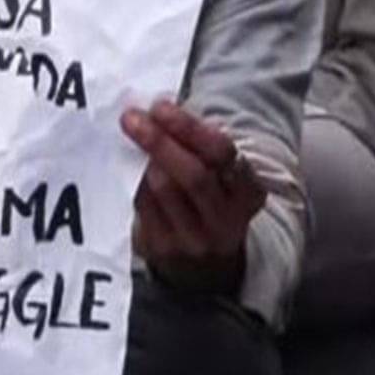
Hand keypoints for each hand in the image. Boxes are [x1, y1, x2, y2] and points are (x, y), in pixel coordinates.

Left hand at [121, 101, 264, 294]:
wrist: (205, 267)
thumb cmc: (208, 201)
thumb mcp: (221, 176)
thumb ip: (199, 145)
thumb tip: (159, 109)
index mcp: (246, 191)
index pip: (222, 154)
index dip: (190, 128)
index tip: (161, 107)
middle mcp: (225, 219)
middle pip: (193, 175)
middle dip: (160, 142)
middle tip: (132, 118)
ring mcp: (194, 238)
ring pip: (164, 190)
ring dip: (143, 159)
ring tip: (132, 135)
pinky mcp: (163, 249)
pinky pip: (142, 206)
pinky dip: (133, 180)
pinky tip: (127, 164)